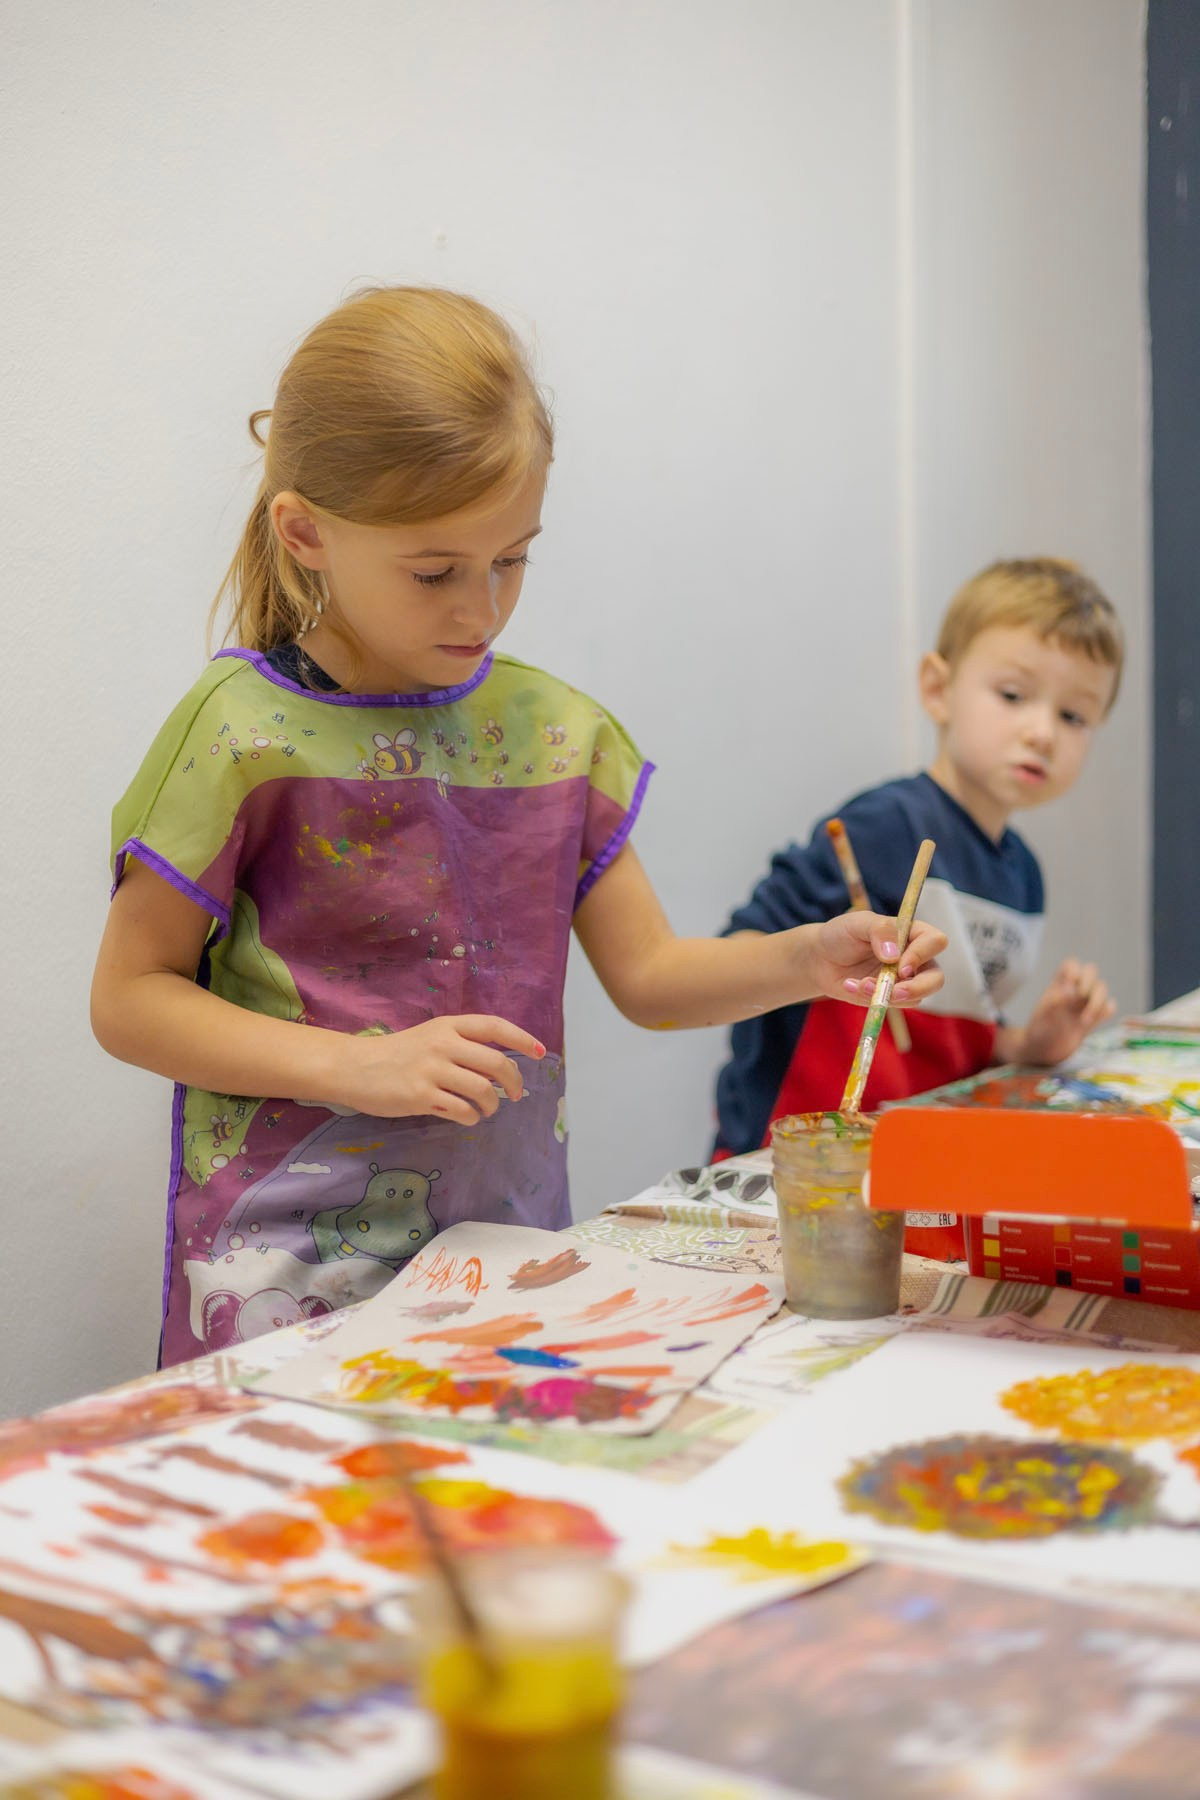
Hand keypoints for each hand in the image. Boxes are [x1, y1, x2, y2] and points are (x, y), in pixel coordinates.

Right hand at [333, 1015, 545, 1122]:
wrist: (355, 1067)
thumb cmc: (397, 1054)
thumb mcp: (430, 1037)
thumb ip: (461, 1044)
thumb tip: (501, 1066)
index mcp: (448, 1026)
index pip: (495, 1027)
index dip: (522, 1039)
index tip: (540, 1053)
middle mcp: (443, 1044)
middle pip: (496, 1063)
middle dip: (514, 1082)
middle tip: (515, 1094)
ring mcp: (432, 1070)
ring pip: (482, 1090)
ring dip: (492, 1104)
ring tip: (487, 1108)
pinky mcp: (421, 1096)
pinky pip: (462, 1110)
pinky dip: (471, 1117)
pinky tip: (467, 1116)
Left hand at [800, 909, 946, 1006]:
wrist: (820, 958)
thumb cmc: (841, 935)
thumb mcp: (857, 923)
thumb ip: (879, 930)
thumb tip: (895, 955)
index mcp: (912, 933)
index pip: (935, 942)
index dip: (922, 954)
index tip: (900, 965)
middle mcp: (915, 958)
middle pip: (936, 978)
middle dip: (917, 988)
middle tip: (894, 992)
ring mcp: (904, 981)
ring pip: (916, 997)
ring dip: (887, 995)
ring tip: (860, 984)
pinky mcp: (890, 998)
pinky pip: (891, 1005)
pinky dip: (872, 999)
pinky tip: (852, 986)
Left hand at [1001, 960, 1114, 1064]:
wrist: (1042, 1053)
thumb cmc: (1037, 1032)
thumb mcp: (1042, 1018)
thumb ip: (1055, 1002)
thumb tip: (1070, 989)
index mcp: (1058, 986)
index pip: (1071, 965)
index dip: (1074, 971)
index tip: (1068, 986)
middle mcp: (1073, 991)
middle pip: (1091, 971)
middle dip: (1089, 983)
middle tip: (1080, 999)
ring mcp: (1084, 1004)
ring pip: (1101, 988)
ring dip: (1098, 1001)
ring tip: (1085, 1022)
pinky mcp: (1094, 1017)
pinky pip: (1108, 1007)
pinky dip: (1106, 1010)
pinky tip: (1095, 1023)